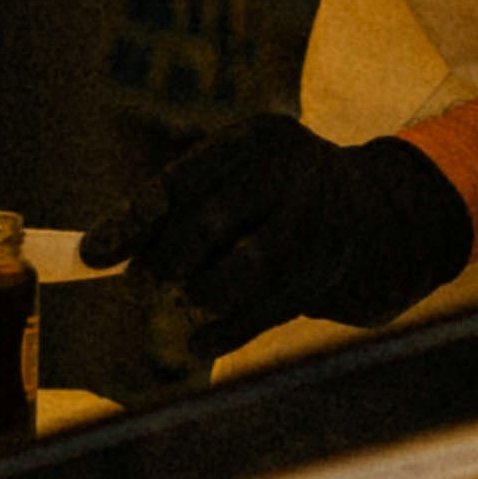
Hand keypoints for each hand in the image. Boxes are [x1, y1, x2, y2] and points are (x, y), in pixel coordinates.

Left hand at [64, 120, 473, 396]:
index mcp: (260, 138)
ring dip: (197, 295)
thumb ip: (180, 206)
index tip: (93, 255)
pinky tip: (197, 340)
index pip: (181, 179)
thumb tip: (102, 250)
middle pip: (207, 222)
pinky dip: (223, 331)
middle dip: (163, 261)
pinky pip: (264, 311)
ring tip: (180, 303)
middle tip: (140, 284)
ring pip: (241, 270)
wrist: (384, 218)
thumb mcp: (240, 178)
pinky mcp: (330, 273)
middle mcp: (293, 172)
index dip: (132, 220)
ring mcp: (319, 224)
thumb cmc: (283, 197)